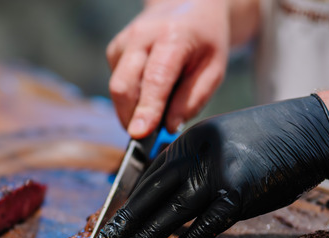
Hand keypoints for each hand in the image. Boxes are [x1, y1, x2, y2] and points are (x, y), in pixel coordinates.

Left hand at [97, 94, 328, 237]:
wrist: (311, 131)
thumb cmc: (267, 141)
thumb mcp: (221, 141)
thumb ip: (194, 163)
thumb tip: (165, 195)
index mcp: (189, 140)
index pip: (150, 176)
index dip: (130, 202)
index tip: (115, 221)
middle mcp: (197, 155)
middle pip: (151, 194)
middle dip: (125, 222)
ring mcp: (217, 175)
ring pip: (169, 213)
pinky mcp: (238, 195)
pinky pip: (202, 227)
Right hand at [106, 0, 230, 136]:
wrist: (189, 6)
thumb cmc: (205, 39)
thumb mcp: (214, 69)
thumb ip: (192, 99)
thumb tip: (169, 126)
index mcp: (172, 36)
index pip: (154, 80)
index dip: (146, 110)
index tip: (139, 134)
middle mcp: (142, 35)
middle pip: (123, 86)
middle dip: (130, 116)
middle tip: (147, 134)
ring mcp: (124, 41)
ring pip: (117, 87)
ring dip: (131, 107)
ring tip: (155, 104)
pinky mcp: (114, 49)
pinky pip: (117, 82)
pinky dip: (130, 94)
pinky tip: (147, 86)